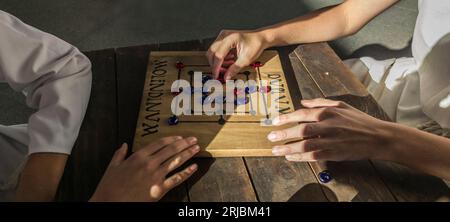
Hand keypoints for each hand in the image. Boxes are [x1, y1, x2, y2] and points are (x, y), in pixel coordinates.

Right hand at [90, 136, 198, 201]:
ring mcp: (156, 176)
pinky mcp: (159, 189)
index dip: (171, 139)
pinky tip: (194, 167)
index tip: (179, 137)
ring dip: (188, 153)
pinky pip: (176, 179)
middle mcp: (149, 164)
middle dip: (184, 143)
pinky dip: (187, 173)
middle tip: (193, 139)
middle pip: (171, 150)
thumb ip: (119, 154)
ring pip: (176, 161)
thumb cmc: (110, 187)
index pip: (159, 143)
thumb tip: (124, 145)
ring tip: (196, 148)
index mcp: (138, 157)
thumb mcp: (112, 167)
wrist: (110, 203)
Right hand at [206, 29, 268, 79]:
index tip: (216, 76)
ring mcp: (223, 36)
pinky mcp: (223, 39)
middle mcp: (224, 35)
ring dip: (218, 62)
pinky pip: (217, 50)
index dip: (216, 67)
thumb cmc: (255, 45)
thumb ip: (234, 69)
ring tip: (230, 65)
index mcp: (230, 38)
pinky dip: (221, 58)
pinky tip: (230, 60)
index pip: (218, 55)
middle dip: (215, 65)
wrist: (260, 38)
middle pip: (211, 52)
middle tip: (222, 73)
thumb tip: (226, 77)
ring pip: (213, 52)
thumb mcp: (246, 59)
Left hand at [267, 98, 394, 161]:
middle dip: (283, 133)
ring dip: (288, 148)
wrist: (378, 137)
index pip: (302, 114)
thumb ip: (320, 102)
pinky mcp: (334, 153)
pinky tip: (291, 157)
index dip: (286, 118)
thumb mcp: (341, 105)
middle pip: (300, 130)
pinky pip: (313, 156)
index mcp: (327, 112)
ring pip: (305, 144)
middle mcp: (327, 125)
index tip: (275, 122)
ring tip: (276, 150)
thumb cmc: (359, 120)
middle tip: (270, 137)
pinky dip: (300, 157)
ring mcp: (331, 140)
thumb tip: (303, 102)